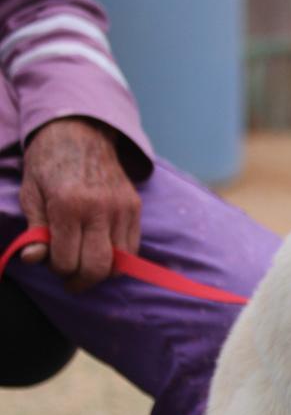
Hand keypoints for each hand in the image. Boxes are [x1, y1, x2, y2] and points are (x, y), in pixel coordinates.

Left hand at [19, 117, 141, 290]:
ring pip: (119, 262)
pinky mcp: (134, 208)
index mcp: (67, 205)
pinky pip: (132, 248)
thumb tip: (33, 260)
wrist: (80, 133)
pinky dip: (119, 258)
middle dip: (81, 281)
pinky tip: (102, 252)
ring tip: (86, 266)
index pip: (66, 260)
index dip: (56, 269)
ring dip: (101, 271)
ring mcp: (121, 209)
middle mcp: (99, 209)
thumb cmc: (48, 164)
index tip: (51, 264)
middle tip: (71, 281)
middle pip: (97, 267)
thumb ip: (35, 230)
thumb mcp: (31, 194)